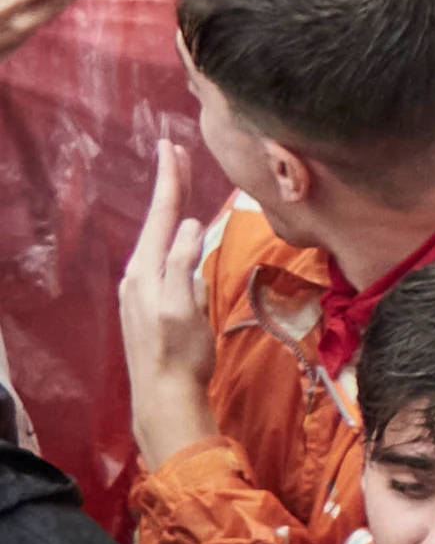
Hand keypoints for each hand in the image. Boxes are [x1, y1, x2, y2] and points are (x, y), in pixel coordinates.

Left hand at [113, 142, 217, 470]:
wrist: (163, 396)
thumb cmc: (180, 353)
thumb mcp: (183, 305)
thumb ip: (182, 263)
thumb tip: (187, 226)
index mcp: (145, 271)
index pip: (160, 216)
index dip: (168, 181)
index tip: (171, 148)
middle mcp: (137, 275)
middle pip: (155, 222)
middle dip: (166, 188)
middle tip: (173, 153)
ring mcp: (140, 290)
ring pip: (156, 239)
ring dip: (168, 211)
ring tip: (179, 186)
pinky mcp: (149, 303)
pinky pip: (160, 257)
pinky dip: (169, 236)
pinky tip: (177, 234)